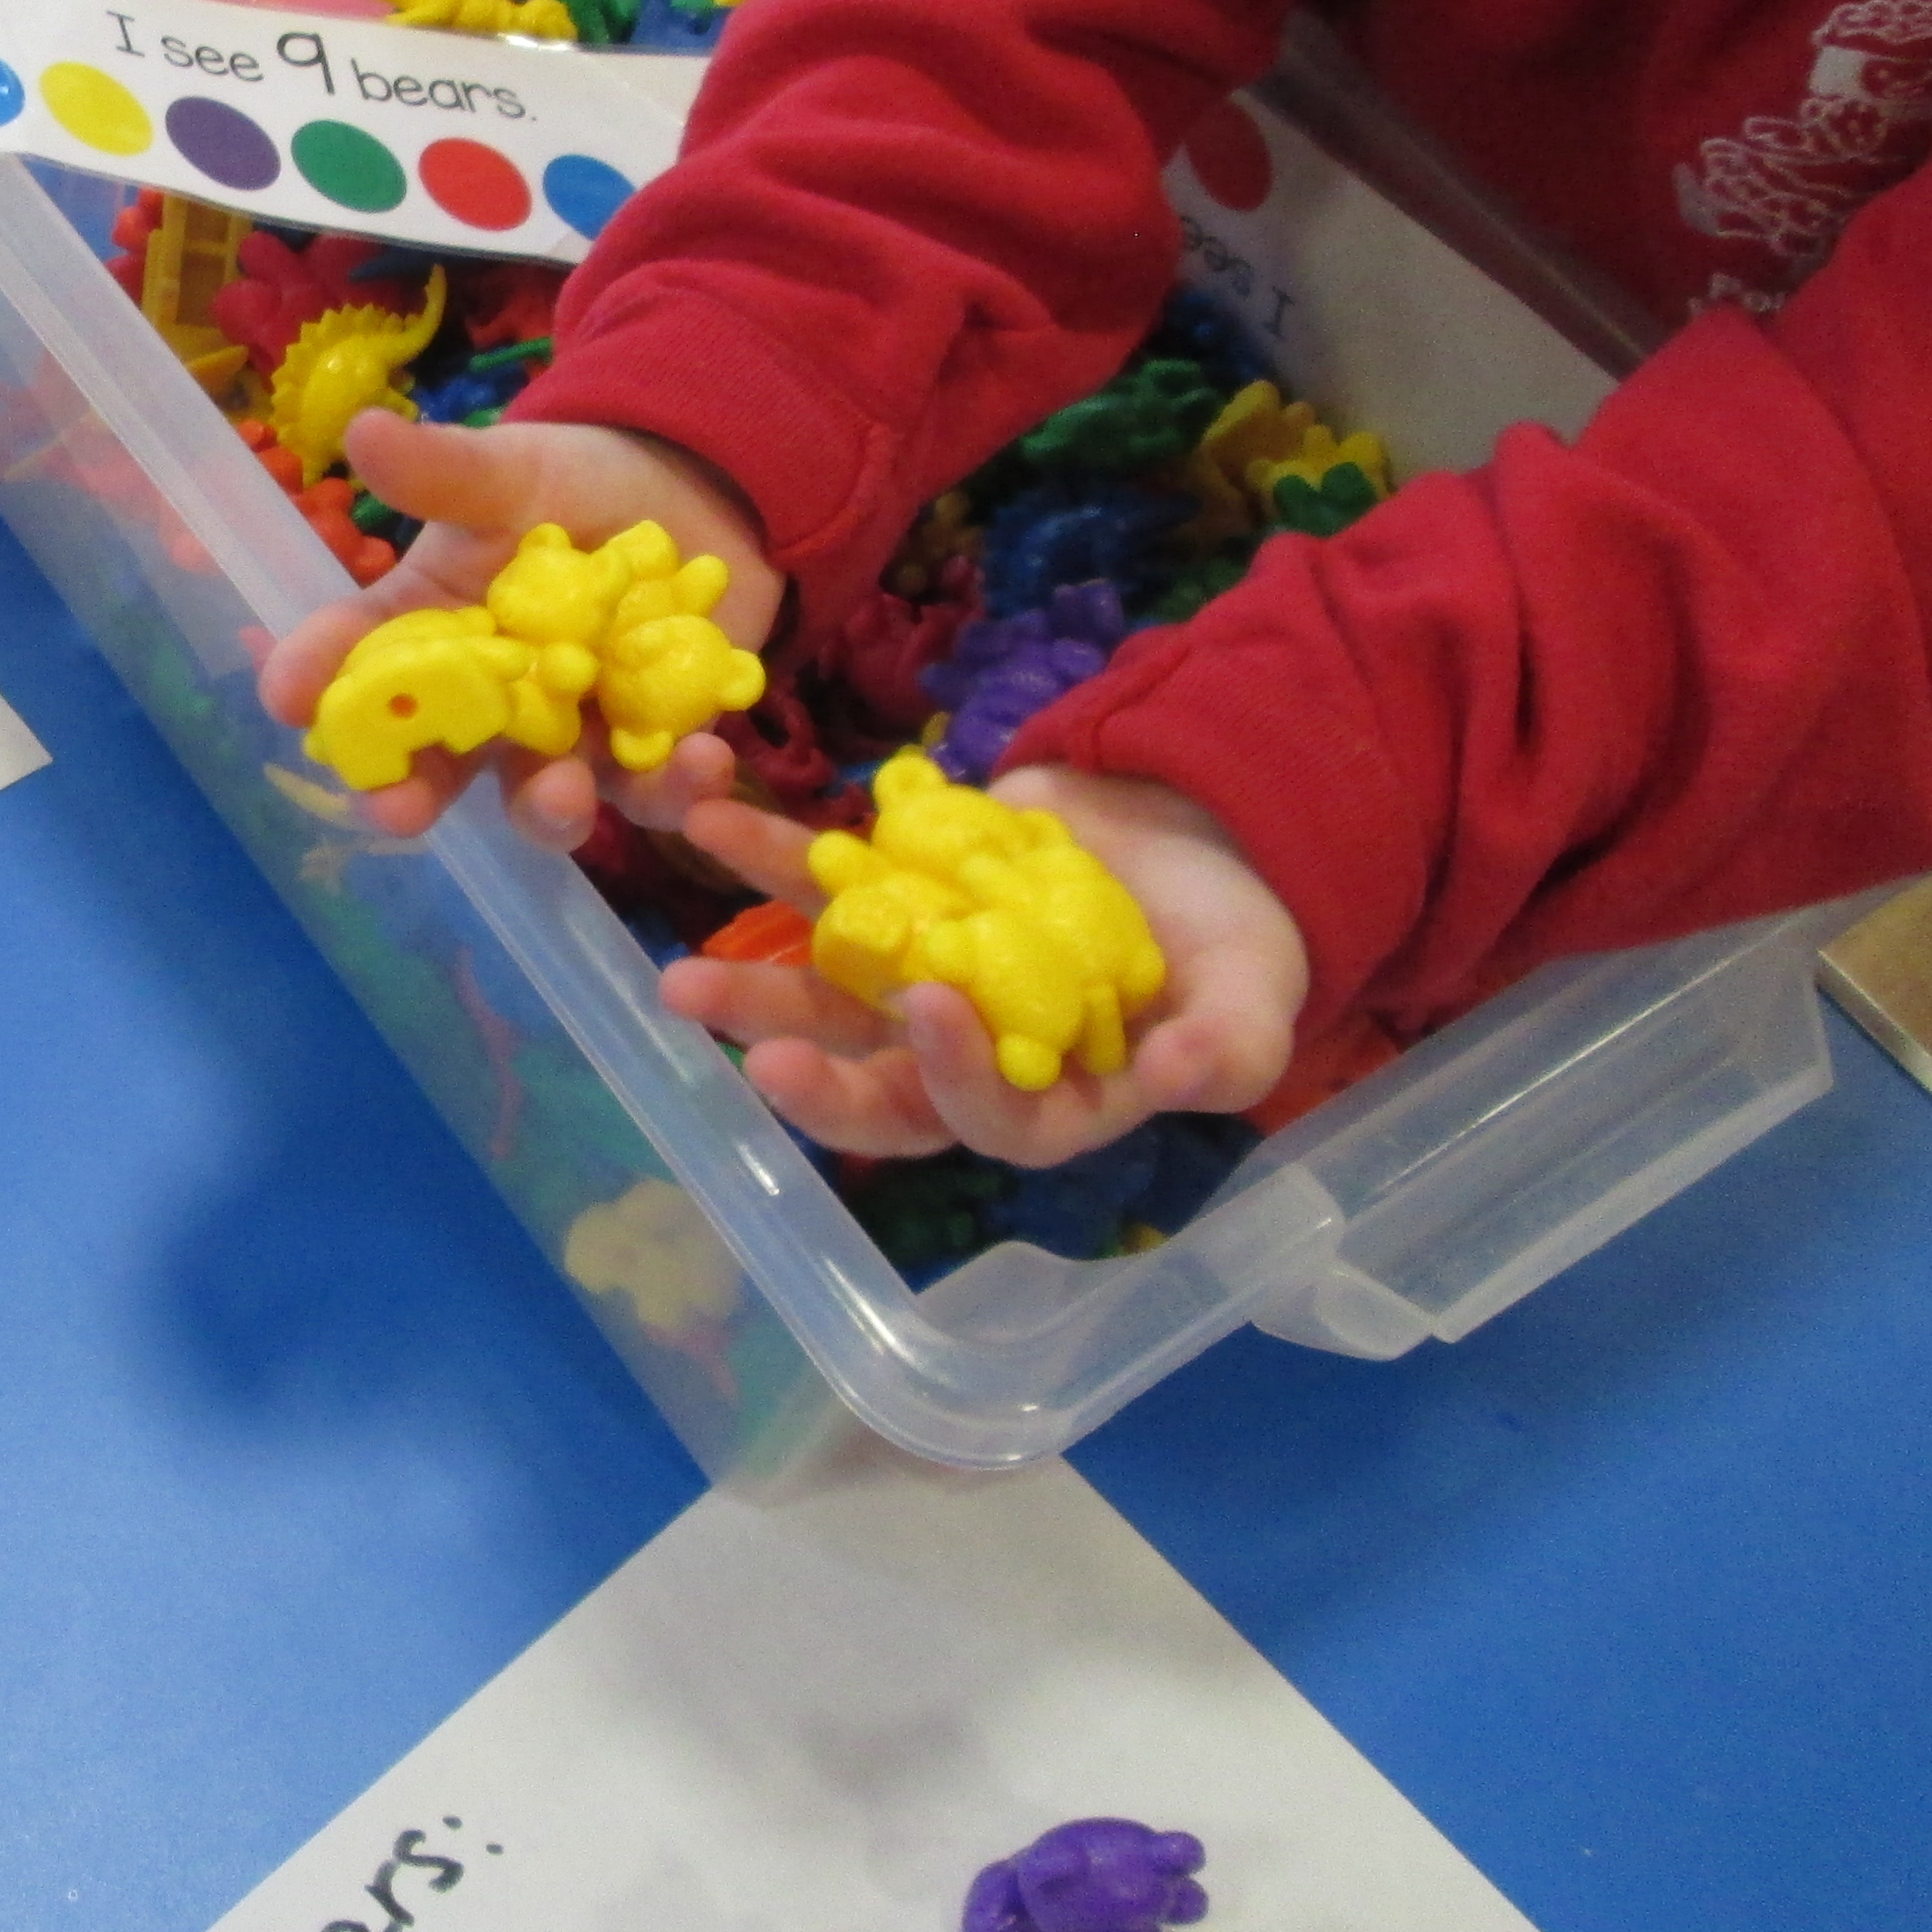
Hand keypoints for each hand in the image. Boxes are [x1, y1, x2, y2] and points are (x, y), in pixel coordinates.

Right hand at [252, 408, 780, 848]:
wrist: (692, 491)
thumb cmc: (574, 483)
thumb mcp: (510, 471)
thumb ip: (445, 471)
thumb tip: (361, 429)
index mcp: (434, 635)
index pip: (359, 662)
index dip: (314, 680)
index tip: (285, 698)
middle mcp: (490, 704)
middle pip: (438, 764)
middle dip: (412, 794)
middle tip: (395, 811)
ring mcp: (571, 735)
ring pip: (546, 797)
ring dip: (550, 808)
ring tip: (561, 796)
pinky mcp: (655, 744)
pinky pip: (660, 783)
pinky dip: (678, 784)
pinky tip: (703, 760)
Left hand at [661, 765, 1308, 1166]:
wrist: (1195, 841)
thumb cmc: (1233, 944)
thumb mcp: (1255, 997)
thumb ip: (1226, 1047)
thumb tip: (1188, 1078)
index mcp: (1047, 1101)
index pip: (986, 1119)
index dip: (953, 1078)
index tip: (931, 1006)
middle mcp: (960, 1055)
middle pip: (870, 1080)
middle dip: (799, 1066)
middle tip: (735, 1036)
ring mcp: (914, 976)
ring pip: (819, 992)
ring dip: (747, 977)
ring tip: (677, 972)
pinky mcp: (892, 899)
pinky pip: (813, 885)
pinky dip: (759, 851)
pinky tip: (708, 813)